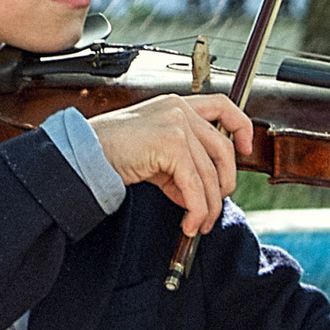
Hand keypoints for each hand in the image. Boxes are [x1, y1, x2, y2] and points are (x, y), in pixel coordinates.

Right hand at [87, 92, 253, 237]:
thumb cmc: (111, 154)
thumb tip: (199, 195)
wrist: (84, 156)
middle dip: (224, 184)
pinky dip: (196, 209)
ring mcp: (177, 124)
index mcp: (176, 105)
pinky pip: (195, 185)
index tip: (245, 149)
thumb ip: (179, 166)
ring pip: (210, 173)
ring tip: (198, 224)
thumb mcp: (153, 156)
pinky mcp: (171, 143)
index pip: (222, 105)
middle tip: (213, 209)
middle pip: (223, 149)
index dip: (241, 126)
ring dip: (209, 206)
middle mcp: (179, 109)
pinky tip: (188, 223)